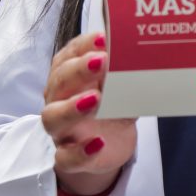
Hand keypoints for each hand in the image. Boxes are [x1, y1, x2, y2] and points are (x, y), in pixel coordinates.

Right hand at [42, 32, 136, 195]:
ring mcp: (62, 129)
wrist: (110, 144)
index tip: (104, 38)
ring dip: (71, 107)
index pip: (68, 55)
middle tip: (102, 61)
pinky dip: (79, 152)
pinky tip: (98, 143)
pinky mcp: (69, 157)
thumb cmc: (112, 106)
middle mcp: (60, 99)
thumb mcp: (120, 85)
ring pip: (52, 117)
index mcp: (70, 76)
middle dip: (79, 70)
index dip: (84, 46)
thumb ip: (124, 70)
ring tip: (95, 98)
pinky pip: (65, 158)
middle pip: (59, 82)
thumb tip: (143, 50)